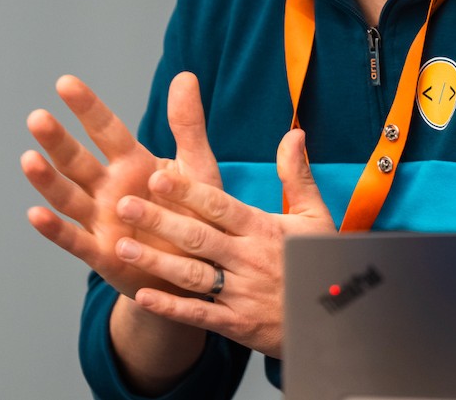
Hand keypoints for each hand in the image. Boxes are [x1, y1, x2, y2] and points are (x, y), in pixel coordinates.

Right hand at [22, 72, 220, 299]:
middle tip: (37, 117)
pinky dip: (54, 229)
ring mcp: (102, 220)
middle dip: (58, 140)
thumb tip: (185, 75)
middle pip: (78, 161)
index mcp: (133, 163)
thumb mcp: (198, 167)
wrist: (201, 271)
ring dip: (48, 180)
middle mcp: (110, 189)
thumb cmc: (198, 215)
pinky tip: (35, 213)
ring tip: (29, 158)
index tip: (65, 82)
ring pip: (69, 197)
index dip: (88, 107)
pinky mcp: (102, 254)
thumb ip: (188, 125)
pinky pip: (74, 240)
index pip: (107, 130)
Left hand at [110, 127, 335, 359]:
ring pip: (193, 275)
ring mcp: (241, 293)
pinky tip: (142, 296)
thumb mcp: (315, 214)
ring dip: (156, 262)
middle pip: (198, 237)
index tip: (158, 176)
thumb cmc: (319, 261)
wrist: (333, 320)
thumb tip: (294, 132)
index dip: (188, 192)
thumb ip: (297, 173)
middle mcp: (249, 258)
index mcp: (264, 229)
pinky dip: (169, 307)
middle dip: (160, 221)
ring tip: (122, 248)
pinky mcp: (236, 324)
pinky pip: (198, 315)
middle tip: (125, 205)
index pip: (219, 206)